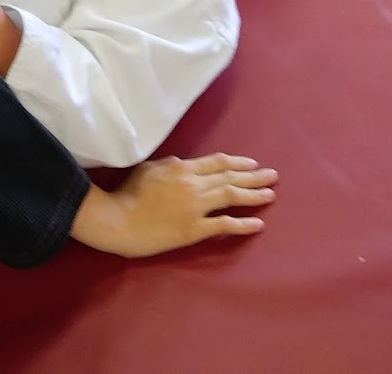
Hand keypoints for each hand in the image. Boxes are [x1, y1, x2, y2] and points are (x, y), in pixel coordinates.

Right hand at [72, 153, 277, 258]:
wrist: (117, 221)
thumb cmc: (126, 194)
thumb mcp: (148, 169)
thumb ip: (171, 165)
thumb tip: (184, 164)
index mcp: (182, 168)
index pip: (217, 162)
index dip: (237, 162)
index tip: (252, 163)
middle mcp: (193, 184)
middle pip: (230, 177)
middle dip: (254, 176)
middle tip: (273, 176)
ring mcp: (195, 207)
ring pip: (231, 197)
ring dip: (254, 195)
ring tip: (270, 195)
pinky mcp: (194, 229)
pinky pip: (224, 225)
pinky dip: (243, 224)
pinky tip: (258, 224)